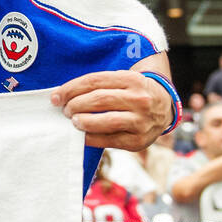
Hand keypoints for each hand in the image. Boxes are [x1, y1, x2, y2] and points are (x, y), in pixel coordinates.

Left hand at [49, 71, 172, 151]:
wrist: (165, 109)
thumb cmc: (134, 94)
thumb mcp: (123, 81)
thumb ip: (99, 86)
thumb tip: (63, 96)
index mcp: (132, 80)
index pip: (94, 81)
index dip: (71, 89)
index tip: (56, 96)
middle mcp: (139, 99)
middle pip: (98, 100)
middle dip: (74, 105)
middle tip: (65, 110)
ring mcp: (141, 121)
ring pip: (104, 121)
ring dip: (82, 121)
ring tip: (73, 121)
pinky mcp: (138, 141)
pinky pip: (109, 140)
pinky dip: (91, 138)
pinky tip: (82, 135)